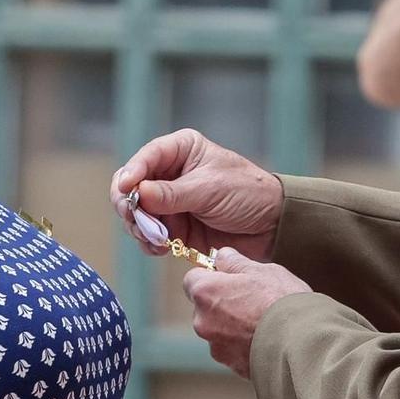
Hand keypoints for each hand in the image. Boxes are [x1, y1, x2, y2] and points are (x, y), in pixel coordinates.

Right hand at [111, 129, 283, 261]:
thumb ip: (172, 194)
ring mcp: (169, 201)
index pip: (145, 157)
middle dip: (130, 205)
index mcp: (181, 150)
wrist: (271, 226)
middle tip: (137, 220)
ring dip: (139, 227)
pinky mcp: (174, 226)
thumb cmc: (248, 193)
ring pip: (136, 213)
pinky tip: (161, 248)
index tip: (128, 190)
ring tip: (156, 238)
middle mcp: (170, 173)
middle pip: (131, 186)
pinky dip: (149, 242)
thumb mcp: (210, 189)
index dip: (131, 173)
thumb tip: (138, 194)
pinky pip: (149, 235)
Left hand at [182, 247, 311, 376]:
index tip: (228, 276)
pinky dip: (243, 343)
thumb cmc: (281, 301)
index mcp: (206, 292)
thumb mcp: (261, 269)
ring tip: (263, 320)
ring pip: (218, 329)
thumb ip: (234, 261)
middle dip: (222, 302)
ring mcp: (216, 346)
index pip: (192, 279)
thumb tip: (222, 256)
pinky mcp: (231, 365)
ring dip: (232, 324)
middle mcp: (203, 321)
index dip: (210, 276)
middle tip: (252, 298)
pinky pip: (232, 348)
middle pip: (204, 306)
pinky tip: (266, 337)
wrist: (302, 343)